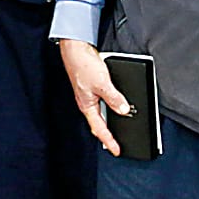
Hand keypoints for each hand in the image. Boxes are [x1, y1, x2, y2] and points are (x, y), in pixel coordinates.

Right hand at [58, 39, 131, 155]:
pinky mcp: (92, 85)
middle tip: (117, 143)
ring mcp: (89, 94)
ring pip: (101, 111)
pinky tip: (117, 103)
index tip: (116, 151)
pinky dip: (111, 104)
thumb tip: (123, 110)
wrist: (75, 48)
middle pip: (99, 123)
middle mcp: (87, 102)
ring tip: (119, 127)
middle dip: (108, 134)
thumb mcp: (102, 84)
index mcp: (87, 106)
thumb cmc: (83, 65)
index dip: (109, 141)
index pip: (99, 129)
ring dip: (110, 119)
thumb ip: (113, 98)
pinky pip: (103, 100)